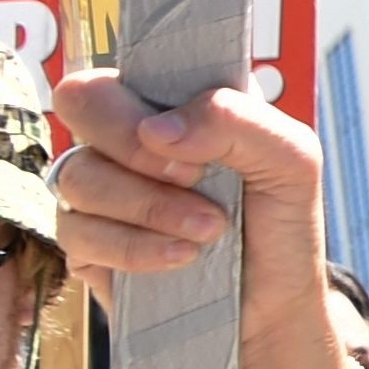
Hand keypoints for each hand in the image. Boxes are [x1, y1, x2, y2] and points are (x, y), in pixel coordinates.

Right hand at [50, 70, 330, 365]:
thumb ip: (238, 122)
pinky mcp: (85, 242)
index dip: (138, 96)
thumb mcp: (292, 161)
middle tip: (193, 177)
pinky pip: (77, 231)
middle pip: (79, 101)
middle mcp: (127, 136)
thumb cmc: (280, 221)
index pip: (121, 62)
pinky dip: (134, 246)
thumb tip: (158, 128)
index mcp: (174, 100)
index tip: (186, 134)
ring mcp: (100, 187)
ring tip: (208, 230)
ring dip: (147, 205)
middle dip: (133, 144)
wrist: (273, 305)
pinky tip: (180, 258)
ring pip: (76, 173)